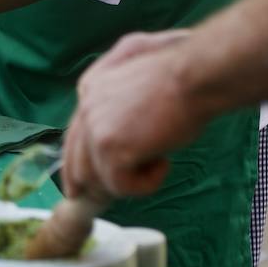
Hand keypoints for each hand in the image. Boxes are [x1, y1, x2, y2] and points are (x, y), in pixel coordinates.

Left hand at [63, 30, 209, 202]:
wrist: (193, 77)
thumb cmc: (180, 80)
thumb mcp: (138, 90)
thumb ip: (117, 110)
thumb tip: (120, 145)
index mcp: (90, 90)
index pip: (74, 139)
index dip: (79, 168)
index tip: (84, 190)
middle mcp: (85, 108)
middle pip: (78, 166)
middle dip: (101, 186)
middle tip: (132, 185)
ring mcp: (95, 129)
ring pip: (99, 181)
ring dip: (131, 180)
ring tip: (160, 160)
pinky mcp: (109, 148)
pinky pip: (120, 187)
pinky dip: (147, 184)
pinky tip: (165, 162)